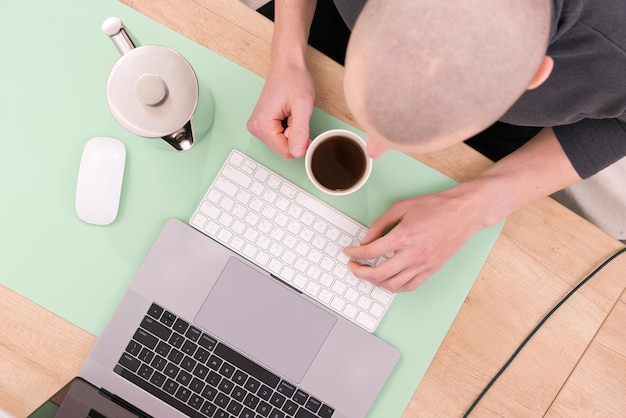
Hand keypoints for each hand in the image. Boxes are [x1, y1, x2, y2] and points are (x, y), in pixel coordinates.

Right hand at [247, 62, 314, 158]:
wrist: (287, 65)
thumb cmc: (294, 79)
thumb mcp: (302, 106)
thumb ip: (300, 131)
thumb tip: (298, 153)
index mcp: (262, 126)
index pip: (286, 153)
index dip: (300, 141)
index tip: (301, 123)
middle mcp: (255, 128)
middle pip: (283, 149)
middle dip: (294, 135)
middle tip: (295, 115)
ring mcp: (257, 126)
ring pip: (282, 144)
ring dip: (292, 131)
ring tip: (291, 112)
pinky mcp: (262, 124)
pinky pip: (279, 137)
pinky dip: (288, 128)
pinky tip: (287, 113)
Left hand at [343, 189, 479, 292]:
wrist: (464, 212)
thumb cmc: (436, 206)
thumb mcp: (402, 207)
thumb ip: (380, 224)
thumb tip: (366, 240)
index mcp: (404, 236)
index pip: (371, 252)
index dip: (355, 253)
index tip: (348, 252)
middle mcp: (413, 254)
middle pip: (378, 273)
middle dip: (360, 272)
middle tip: (353, 266)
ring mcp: (424, 265)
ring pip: (393, 284)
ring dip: (375, 282)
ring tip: (368, 273)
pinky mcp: (432, 270)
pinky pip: (410, 286)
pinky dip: (395, 287)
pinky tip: (388, 280)